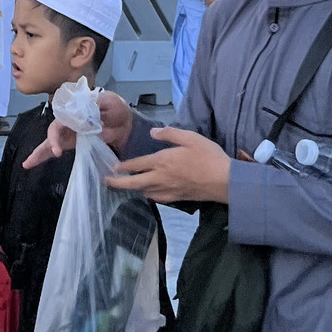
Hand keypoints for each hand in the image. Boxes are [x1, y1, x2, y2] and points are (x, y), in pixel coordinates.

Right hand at [21, 90, 133, 167]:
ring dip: (40, 153)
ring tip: (27, 164)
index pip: (60, 122)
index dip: (55, 136)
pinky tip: (35, 162)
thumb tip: (95, 126)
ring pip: (52, 142)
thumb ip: (100, 108)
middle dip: (45, 146)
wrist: (125, 121)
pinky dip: (48, 155)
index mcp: (75, 111)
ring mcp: (72, 134)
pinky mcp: (76, 143)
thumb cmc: (115, 107)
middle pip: (52, 133)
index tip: (57, 150)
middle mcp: (70, 122)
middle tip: (37, 159)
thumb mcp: (109, 101)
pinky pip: (61, 148)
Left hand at [106, 125, 230, 203]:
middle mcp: (162, 178)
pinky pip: (158, 198)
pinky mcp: (178, 199)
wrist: (225, 181)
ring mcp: (169, 190)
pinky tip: (150, 193)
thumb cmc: (208, 156)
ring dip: (134, 189)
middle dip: (119, 183)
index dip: (124, 166)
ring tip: (128, 186)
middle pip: (135, 183)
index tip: (113, 168)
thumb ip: (170, 134)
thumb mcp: (190, 137)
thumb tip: (152, 133)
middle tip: (107, 183)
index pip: (137, 164)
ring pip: (145, 192)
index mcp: (163, 161)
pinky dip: (150, 195)